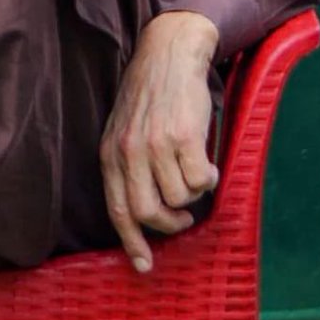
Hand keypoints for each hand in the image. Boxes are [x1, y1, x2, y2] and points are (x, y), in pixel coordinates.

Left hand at [99, 10, 220, 272]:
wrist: (168, 54)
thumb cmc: (149, 96)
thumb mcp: (125, 130)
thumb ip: (129, 167)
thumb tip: (143, 214)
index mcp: (111, 153)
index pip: (117, 209)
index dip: (131, 242)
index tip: (144, 266)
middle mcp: (129, 151)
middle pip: (148, 213)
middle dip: (170, 224)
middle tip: (183, 216)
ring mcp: (156, 144)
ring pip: (180, 198)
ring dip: (193, 193)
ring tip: (194, 170)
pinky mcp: (184, 137)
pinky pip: (200, 180)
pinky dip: (208, 179)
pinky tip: (207, 162)